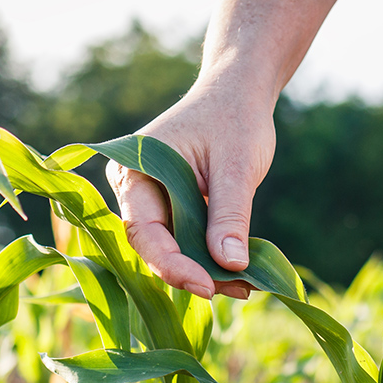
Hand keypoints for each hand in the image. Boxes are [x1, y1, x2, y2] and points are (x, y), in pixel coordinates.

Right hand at [106, 82, 274, 299]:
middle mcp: (134, 189)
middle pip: (155, 247)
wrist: (238, 93)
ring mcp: (152, 201)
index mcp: (134, 170)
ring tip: (247, 285)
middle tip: (238, 289)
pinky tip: (241, 273)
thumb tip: (231, 266)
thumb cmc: (234, 118)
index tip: (207, 286)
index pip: (143, 230)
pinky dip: (211, 258)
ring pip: (172, 249)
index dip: (172, 264)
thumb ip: (230, 215)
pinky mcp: (173, 210)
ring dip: (207, 270)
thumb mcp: (236, 166)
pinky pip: (187, 241)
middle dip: (194, 273)